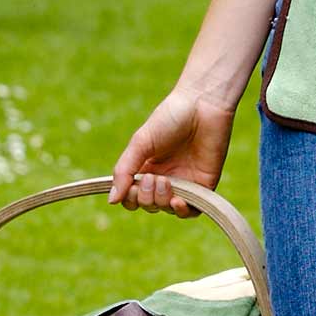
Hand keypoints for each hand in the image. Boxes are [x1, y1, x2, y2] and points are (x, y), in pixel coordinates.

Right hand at [108, 87, 235, 217]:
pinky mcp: (204, 183)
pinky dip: (182, 212)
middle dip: (146, 197)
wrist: (203, 103)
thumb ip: (124, 171)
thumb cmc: (171, 117)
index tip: (133, 184)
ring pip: (167, 209)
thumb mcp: (141, 142)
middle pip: (148, 205)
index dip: (130, 198)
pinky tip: (177, 202)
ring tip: (164, 182)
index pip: (132, 197)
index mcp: (147, 167)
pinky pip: (191, 211)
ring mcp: (185, 181)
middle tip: (152, 177)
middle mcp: (165, 177)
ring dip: (161, 201)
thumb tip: (111, 200)